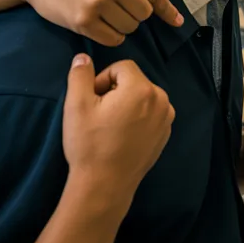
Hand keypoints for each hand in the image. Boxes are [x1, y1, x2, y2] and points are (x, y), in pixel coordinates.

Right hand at [19, 0, 182, 46]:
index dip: (165, 6)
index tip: (176, 20)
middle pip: (145, 11)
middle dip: (138, 14)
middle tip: (123, 8)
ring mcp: (96, 1)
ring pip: (130, 27)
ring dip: (124, 25)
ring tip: (108, 14)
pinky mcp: (82, 21)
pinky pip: (113, 38)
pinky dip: (112, 36)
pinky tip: (101, 25)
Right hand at [62, 55, 174, 207]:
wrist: (105, 185)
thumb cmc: (90, 144)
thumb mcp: (76, 105)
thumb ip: (80, 75)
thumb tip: (83, 57)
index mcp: (142, 89)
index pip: (122, 66)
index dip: (103, 79)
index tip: (92, 100)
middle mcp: (161, 100)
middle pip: (134, 81)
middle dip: (115, 90)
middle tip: (99, 114)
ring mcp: (167, 118)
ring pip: (143, 96)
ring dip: (126, 103)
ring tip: (110, 125)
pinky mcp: (166, 133)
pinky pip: (151, 113)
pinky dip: (137, 117)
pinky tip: (122, 136)